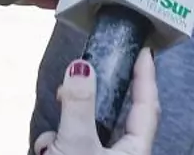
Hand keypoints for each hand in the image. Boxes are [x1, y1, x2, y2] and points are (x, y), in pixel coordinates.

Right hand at [34, 52, 157, 154]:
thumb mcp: (77, 143)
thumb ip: (79, 106)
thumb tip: (81, 66)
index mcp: (135, 150)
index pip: (147, 105)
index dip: (146, 77)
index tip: (144, 50)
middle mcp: (120, 154)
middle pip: (114, 113)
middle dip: (96, 91)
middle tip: (85, 71)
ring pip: (86, 130)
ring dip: (68, 119)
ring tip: (58, 102)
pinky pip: (69, 146)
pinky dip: (55, 143)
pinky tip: (46, 148)